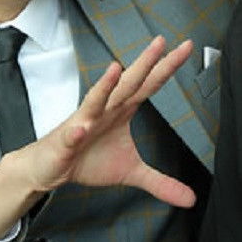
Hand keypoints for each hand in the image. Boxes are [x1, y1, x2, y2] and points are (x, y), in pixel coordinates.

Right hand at [11, 35, 196, 207]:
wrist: (50, 168)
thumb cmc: (88, 159)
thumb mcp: (131, 172)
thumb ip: (161, 182)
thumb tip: (191, 199)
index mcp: (122, 110)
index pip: (149, 85)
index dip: (167, 67)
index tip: (186, 47)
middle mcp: (105, 109)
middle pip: (128, 84)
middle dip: (144, 63)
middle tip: (161, 42)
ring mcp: (84, 122)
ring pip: (97, 100)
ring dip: (106, 86)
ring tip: (117, 69)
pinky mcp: (65, 141)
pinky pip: (72, 134)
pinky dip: (76, 131)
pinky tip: (82, 127)